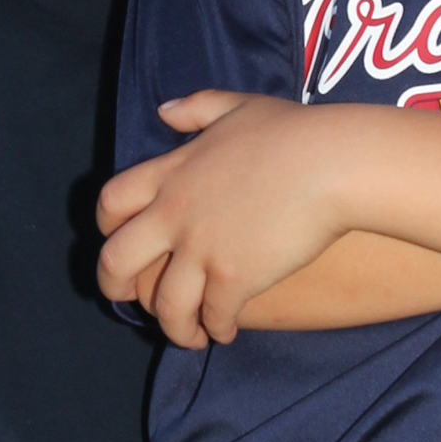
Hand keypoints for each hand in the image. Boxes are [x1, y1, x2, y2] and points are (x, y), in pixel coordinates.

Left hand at [98, 93, 349, 347]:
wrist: (333, 164)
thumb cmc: (294, 133)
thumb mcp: (238, 107)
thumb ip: (196, 109)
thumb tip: (164, 111)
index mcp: (170, 173)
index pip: (111, 203)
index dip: (107, 227)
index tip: (115, 240)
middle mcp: (174, 215)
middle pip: (116, 261)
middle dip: (114, 287)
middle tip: (129, 300)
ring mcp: (201, 249)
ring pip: (164, 304)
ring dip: (173, 325)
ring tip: (190, 334)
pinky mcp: (234, 278)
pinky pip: (212, 316)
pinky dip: (216, 328)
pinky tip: (226, 330)